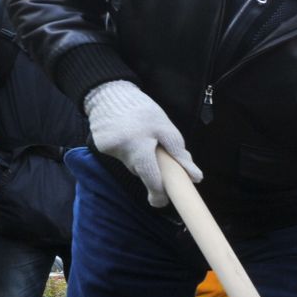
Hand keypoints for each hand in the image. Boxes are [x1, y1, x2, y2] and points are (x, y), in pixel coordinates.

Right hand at [84, 80, 200, 206]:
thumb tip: (195, 177)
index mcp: (138, 143)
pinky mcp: (101, 147)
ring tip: (141, 139)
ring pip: (132, 165)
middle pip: (141, 171)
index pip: (149, 175)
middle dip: (151, 169)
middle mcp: (121, 148)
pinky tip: (128, 137)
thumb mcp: (166, 128)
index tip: (162, 202)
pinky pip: (121, 157)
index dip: (157, 191)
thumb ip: (179, 153)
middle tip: (156, 154)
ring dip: (140, 159)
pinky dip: (128, 152)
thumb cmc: (143, 111)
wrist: (109, 94)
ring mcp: (108, 148)